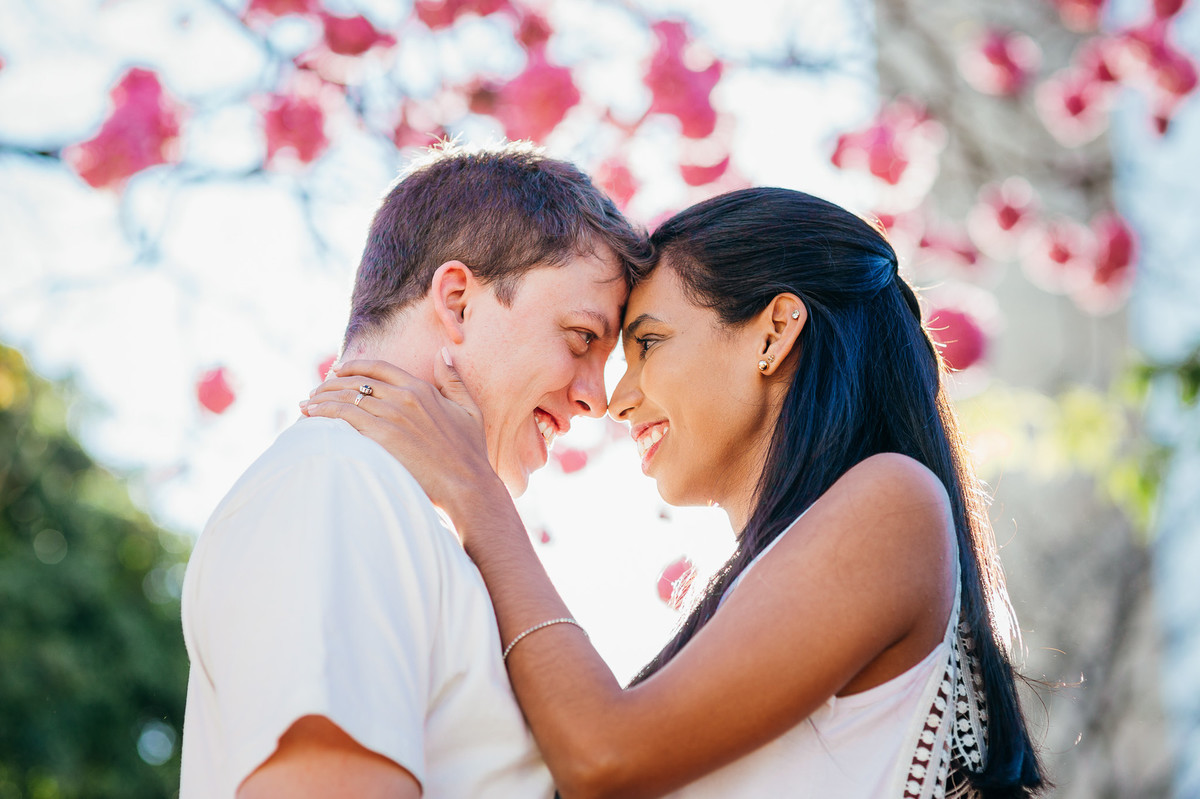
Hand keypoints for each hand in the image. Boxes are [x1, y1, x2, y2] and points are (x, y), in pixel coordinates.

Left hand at [301, 353, 503, 515]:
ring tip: (306, 404)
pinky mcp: (382, 437)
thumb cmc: (470, 453)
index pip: (378, 367)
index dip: (353, 366)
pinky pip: (345, 416)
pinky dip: (324, 412)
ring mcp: (392, 416)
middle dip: (330, 383)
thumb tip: (443, 352)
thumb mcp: (469, 410)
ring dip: (321, 398)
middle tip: (315, 391)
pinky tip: (311, 415)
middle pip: (356, 381)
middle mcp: (404, 397)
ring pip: (346, 397)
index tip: (337, 370)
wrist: (468, 485)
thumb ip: (453, 379)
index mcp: (421, 389)